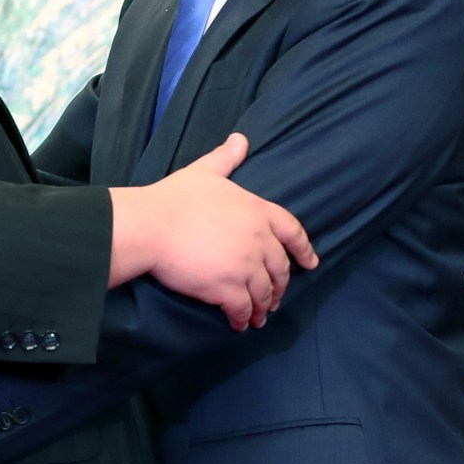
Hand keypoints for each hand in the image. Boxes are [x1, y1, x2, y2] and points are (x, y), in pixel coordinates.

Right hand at [109, 133, 317, 328]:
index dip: (304, 249)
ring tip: (259, 317)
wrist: (152, 225)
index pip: (293, 231)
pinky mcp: (227, 288)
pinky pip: (242, 309)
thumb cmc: (175, 197)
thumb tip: (240, 139)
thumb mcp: (205, 171)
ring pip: (264, 292)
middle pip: (280, 268)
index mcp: (257, 211)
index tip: (311, 263)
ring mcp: (245, 266)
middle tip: (275, 296)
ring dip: (263, 307)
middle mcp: (258, 240)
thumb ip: (226, 158)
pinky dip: (243, 318)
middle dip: (280, 285)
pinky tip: (239, 324)